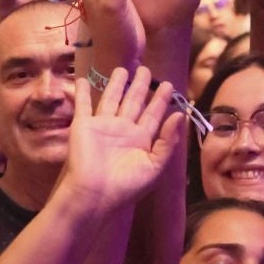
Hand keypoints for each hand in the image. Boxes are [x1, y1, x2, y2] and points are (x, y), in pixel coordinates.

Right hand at [65, 68, 182, 211]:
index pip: (153, 115)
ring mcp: (103, 126)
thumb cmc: (127, 184)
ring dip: (116, 84)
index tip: (169, 84)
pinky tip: (83, 79)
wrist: (95, 194)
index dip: (160, 100)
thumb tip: (180, 115)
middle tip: (146, 69)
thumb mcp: (155, 166)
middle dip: (140, 86)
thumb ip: (168, 141)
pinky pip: (83, 105)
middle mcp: (123, 130)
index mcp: (141, 140)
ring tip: (122, 68)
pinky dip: (82, 92)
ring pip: (111, 99)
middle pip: (134, 102)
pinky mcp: (84, 126)